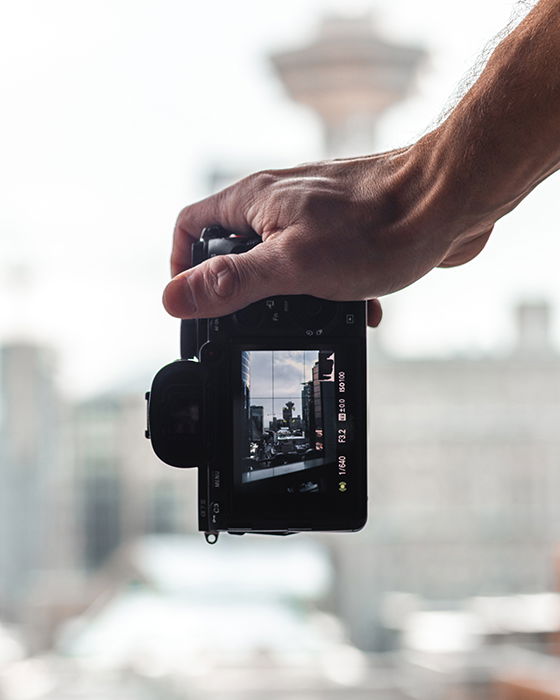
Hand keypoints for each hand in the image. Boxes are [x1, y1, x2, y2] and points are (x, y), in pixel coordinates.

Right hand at [163, 141, 493, 325]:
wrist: (450, 203)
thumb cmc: (377, 227)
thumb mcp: (292, 264)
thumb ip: (232, 282)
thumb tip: (174, 299)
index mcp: (254, 200)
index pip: (191, 225)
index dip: (182, 266)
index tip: (195, 303)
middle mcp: (278, 201)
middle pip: (233, 247)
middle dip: (243, 290)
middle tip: (257, 322)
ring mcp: (313, 213)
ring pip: (280, 260)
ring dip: (291, 297)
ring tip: (315, 319)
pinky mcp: (345, 228)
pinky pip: (321, 264)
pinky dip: (331, 291)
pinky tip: (356, 308)